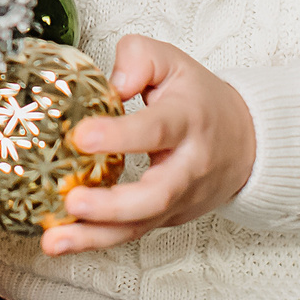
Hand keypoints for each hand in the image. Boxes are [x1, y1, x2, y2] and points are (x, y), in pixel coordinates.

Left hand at [43, 34, 255, 256]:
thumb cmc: (200, 100)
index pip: (156, 130)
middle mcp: (187, 166)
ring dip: (95, 237)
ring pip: (140, 225)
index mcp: (187, 121)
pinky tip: (62, 241)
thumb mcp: (174, 62)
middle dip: (112, 205)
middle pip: (155, 195)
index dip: (120, 135)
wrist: (245, 141)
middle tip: (73, 200)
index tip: (82, 136)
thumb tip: (112, 83)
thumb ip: (140, 58)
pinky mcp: (167, 218)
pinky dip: (96, 240)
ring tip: (55, 241)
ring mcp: (179, 199)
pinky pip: (131, 233)